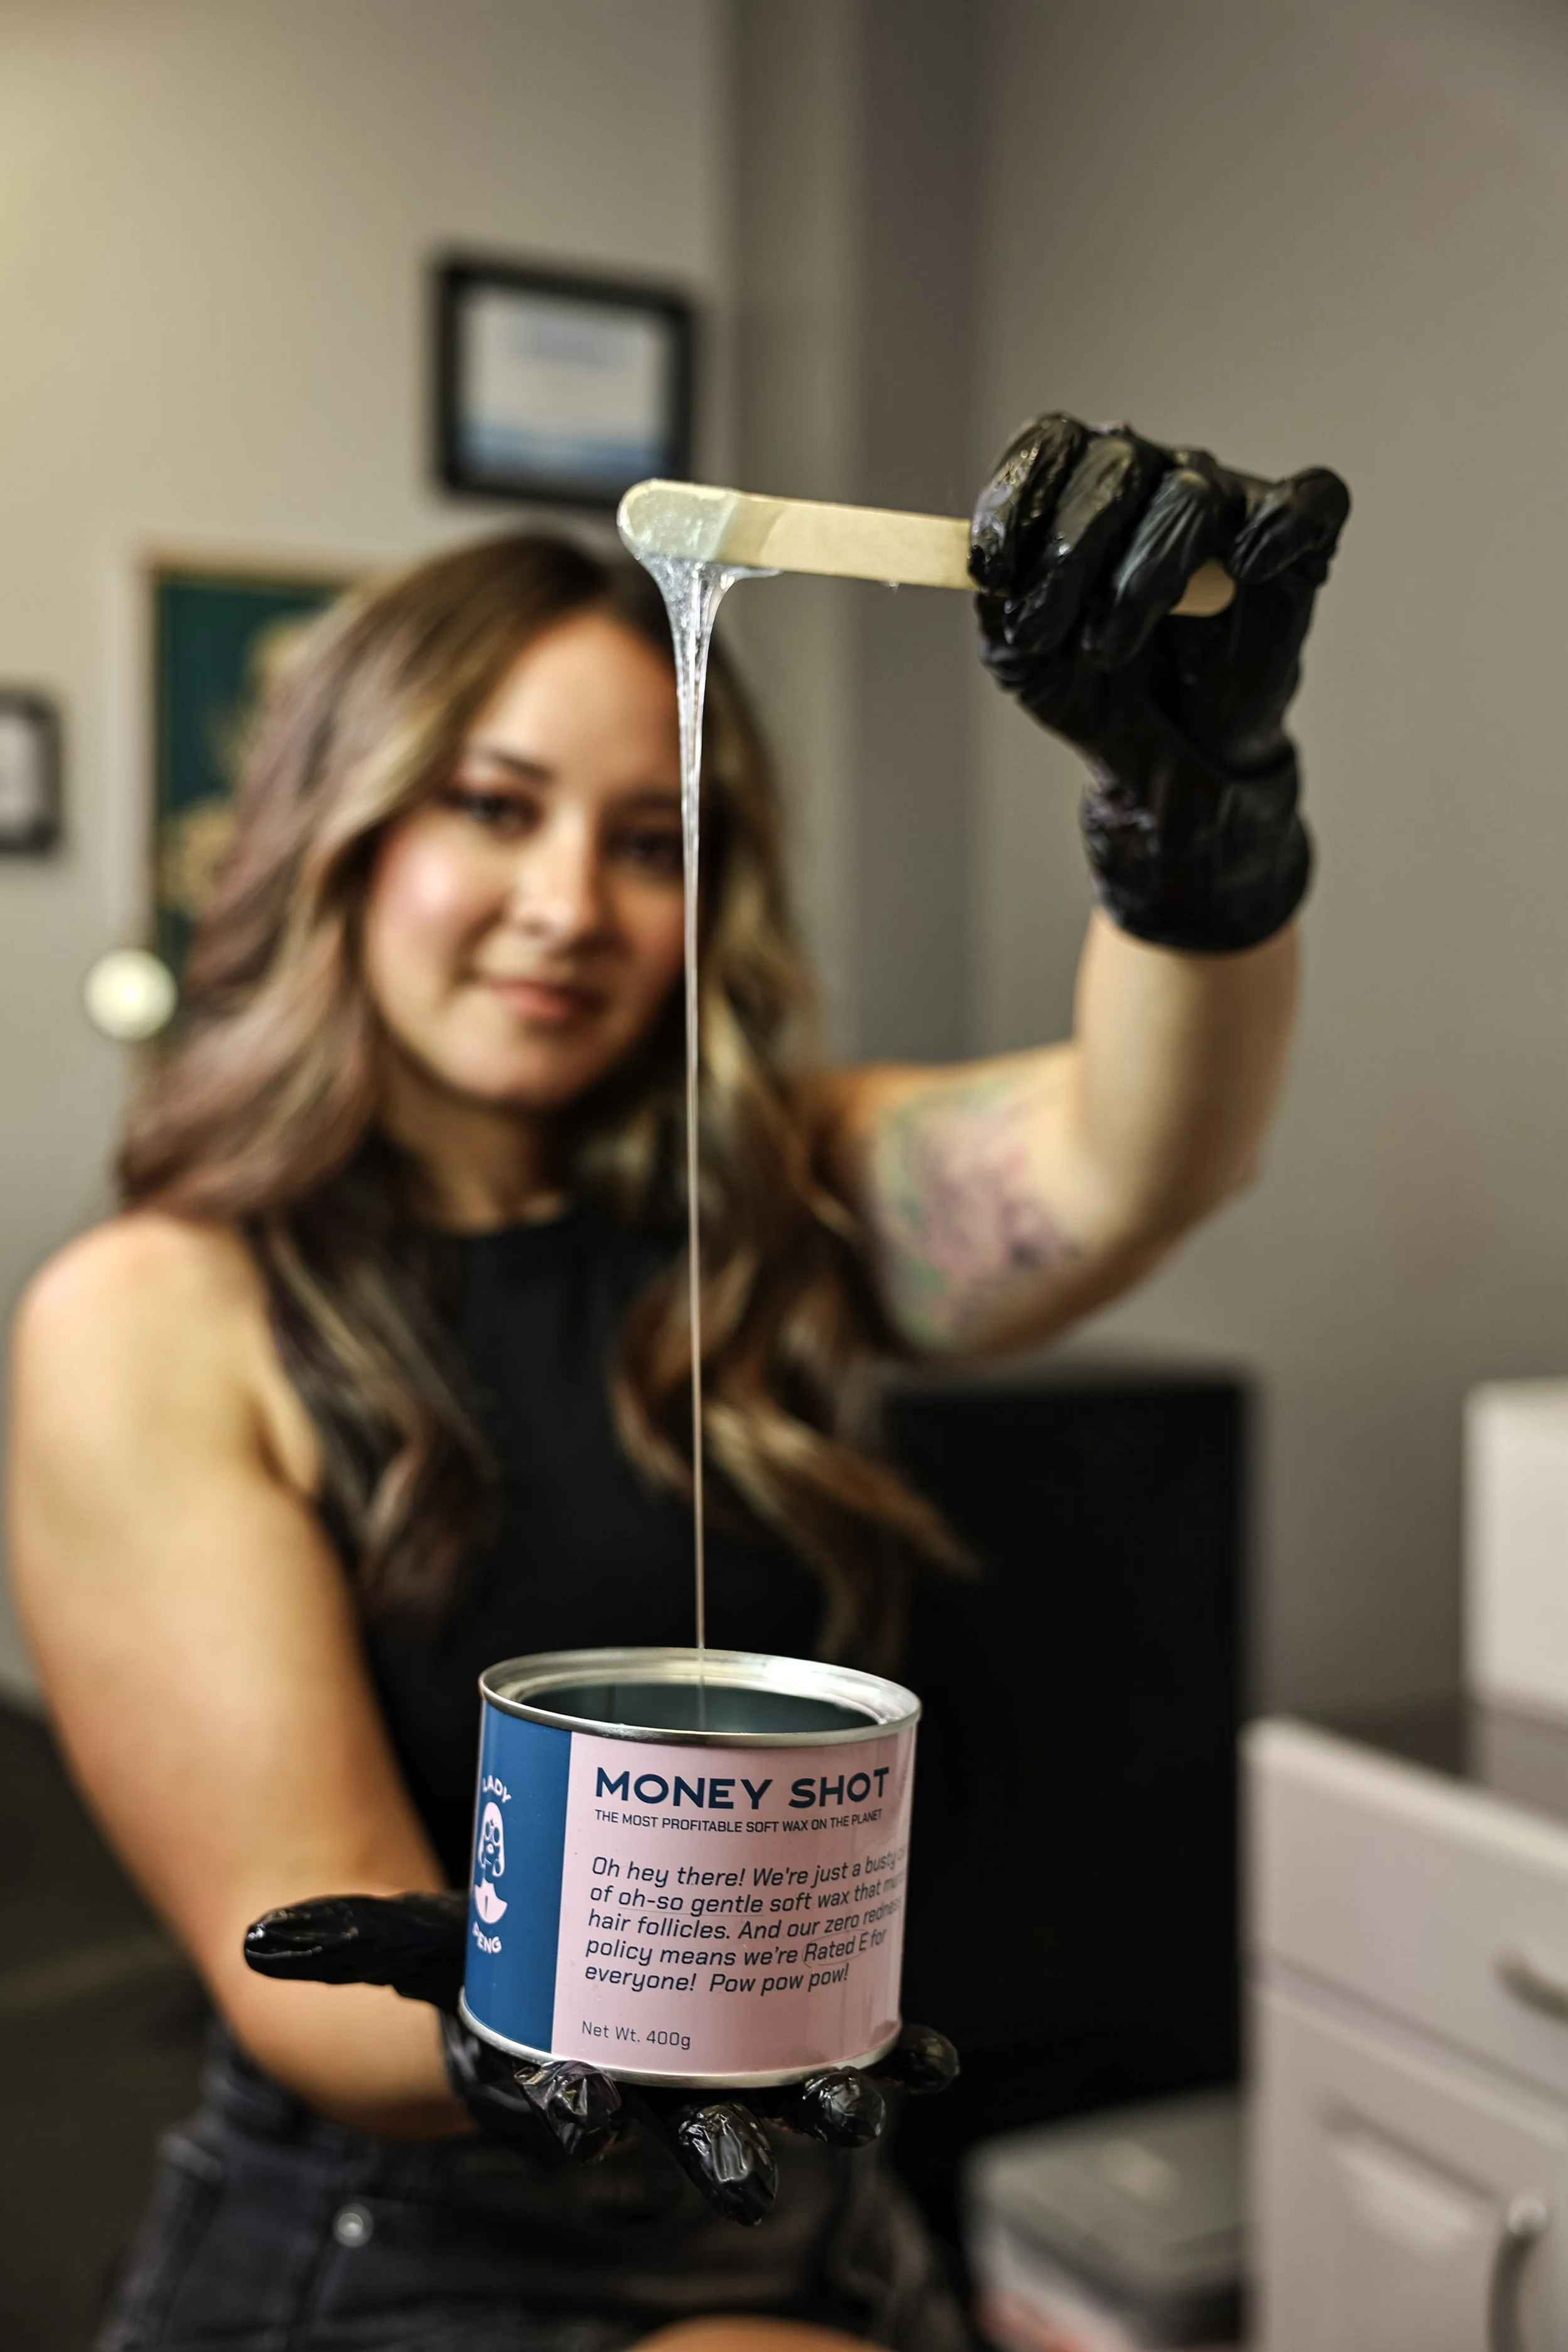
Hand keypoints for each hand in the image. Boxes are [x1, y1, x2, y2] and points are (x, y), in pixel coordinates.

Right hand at [244, 1891, 957, 2226]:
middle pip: (690, 2126)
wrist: (567, 1981)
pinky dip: (894, 2046)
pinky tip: (935, 2052)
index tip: (579, 2113)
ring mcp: (721, 2065)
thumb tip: (260, 1939)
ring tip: (864, 2096)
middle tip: (752, 2163)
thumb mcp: (423, 1947)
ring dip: (827, 2099)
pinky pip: (838, 2042)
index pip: (562, 2110)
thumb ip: (351, 1942)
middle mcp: (650, 2087)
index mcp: (559, 2074)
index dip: (570, 2115)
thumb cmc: (491, 1969)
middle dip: (727, 2146)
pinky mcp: (776, 2028)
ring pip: (779, 2094)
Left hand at [971, 414, 1349, 951]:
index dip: (1017, 497)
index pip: (1052, 443)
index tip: (989, 568)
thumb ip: (1001, 618)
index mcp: (1084, 486)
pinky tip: (1244, 568)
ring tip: (1107, 648)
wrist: (1172, 750)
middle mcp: (1157, 475)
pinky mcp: (1299, 541)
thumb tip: (993, 586)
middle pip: (1117, 463)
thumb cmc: (1097, 686)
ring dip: (1141, 577)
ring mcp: (1231, 501)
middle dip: (1069, 553)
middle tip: (1040, 630)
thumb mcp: (1028, 663)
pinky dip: (1278, 527)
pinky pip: (1305, 503)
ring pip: (1191, 498)